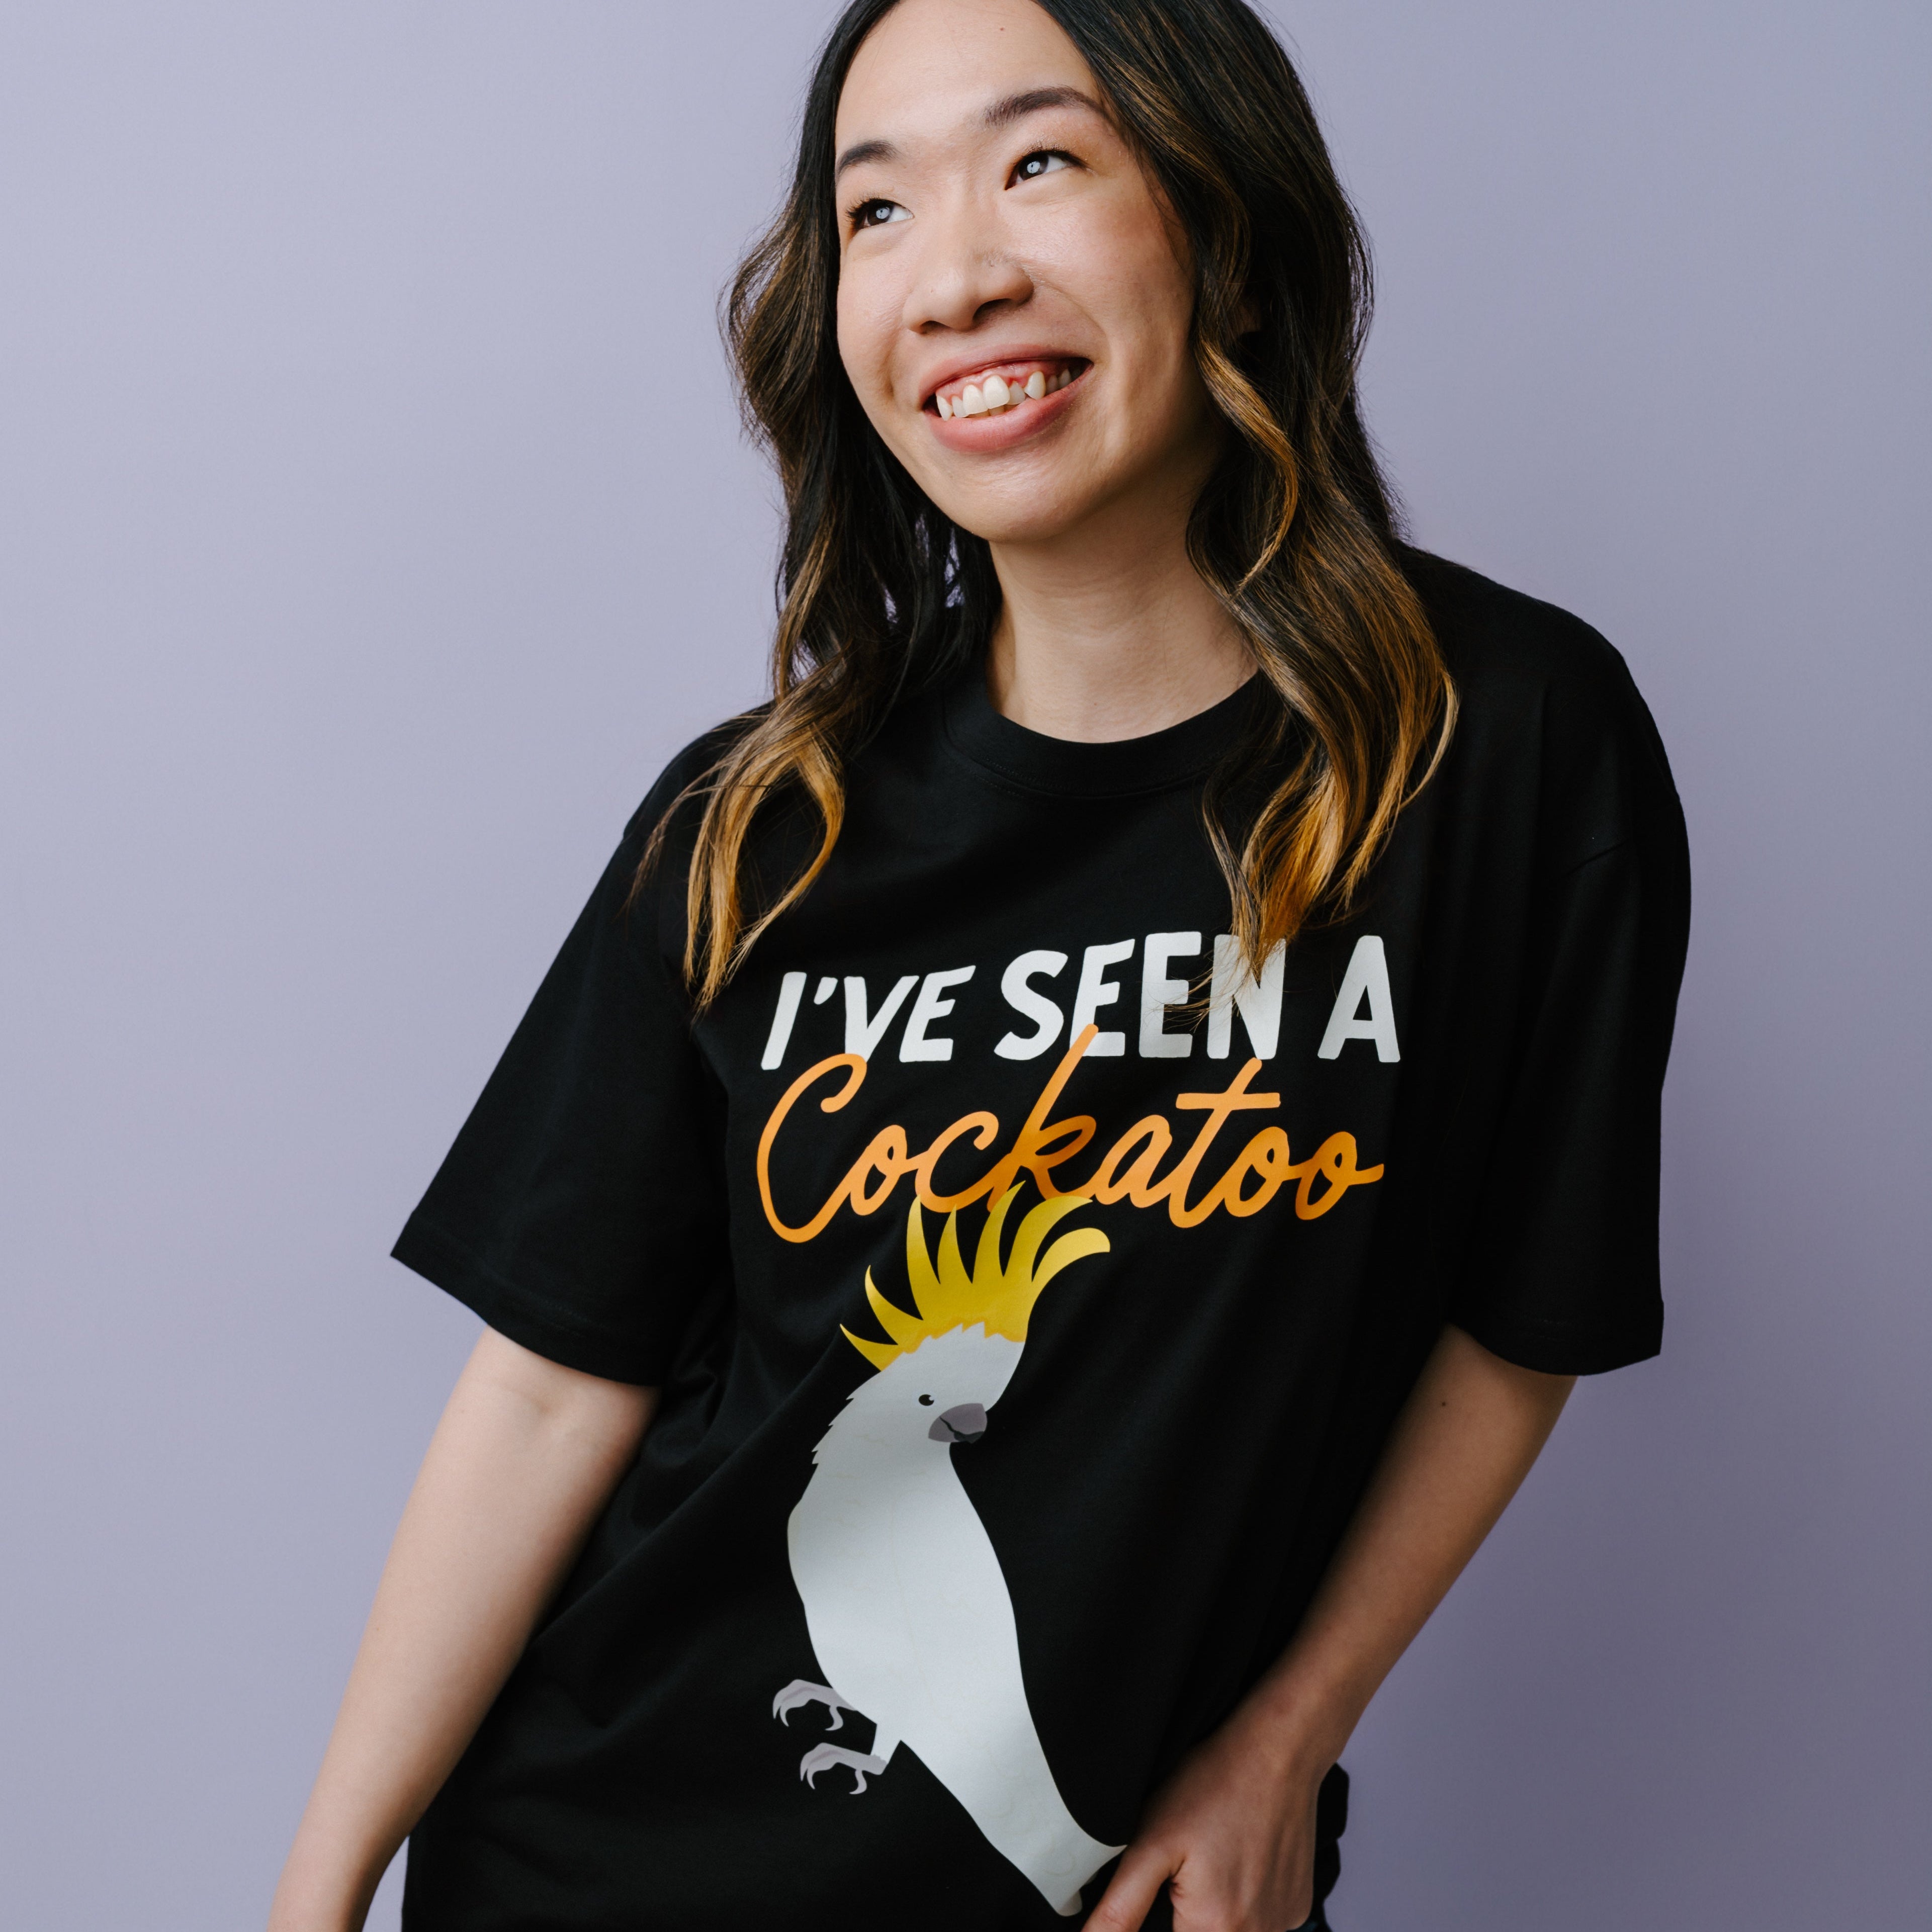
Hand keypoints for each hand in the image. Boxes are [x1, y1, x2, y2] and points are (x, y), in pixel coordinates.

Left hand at [1084, 1701, 1331, 1931]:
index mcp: (1214, 1928)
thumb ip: (1120, 1909)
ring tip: (1214, 1855)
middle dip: (1187, 1911)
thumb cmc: (1213, 1784)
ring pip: (1232, 1929)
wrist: (1278, 1749)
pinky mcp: (1298, 1904)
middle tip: (1189, 1864)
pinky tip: (1239, 1856)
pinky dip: (1245, 1898)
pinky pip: (1261, 1918)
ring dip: (1215, 1907)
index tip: (1168, 1882)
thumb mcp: (1150, 1842)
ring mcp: (1283, 1922)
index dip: (1158, 1916)